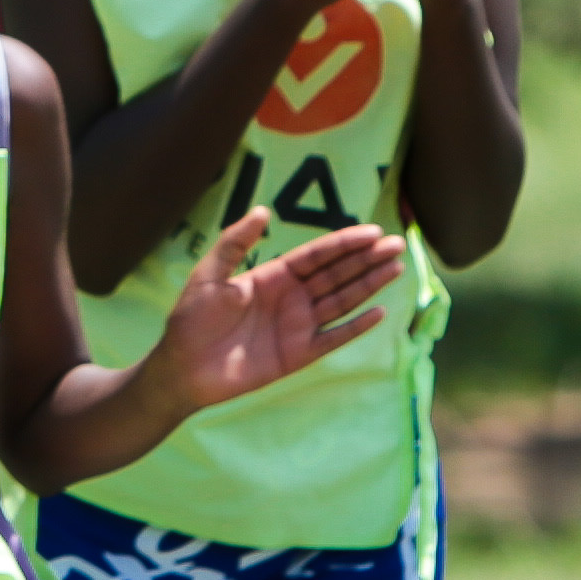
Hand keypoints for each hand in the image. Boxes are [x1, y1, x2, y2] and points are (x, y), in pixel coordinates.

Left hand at [151, 210, 405, 407]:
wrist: (183, 368)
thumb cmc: (191, 320)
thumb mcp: (209, 275)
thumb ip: (235, 244)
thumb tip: (264, 211)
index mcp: (274, 276)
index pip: (318, 255)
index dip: (345, 243)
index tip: (372, 231)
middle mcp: (292, 298)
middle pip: (337, 274)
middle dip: (367, 259)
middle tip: (397, 244)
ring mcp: (298, 326)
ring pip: (342, 301)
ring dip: (369, 285)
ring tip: (396, 268)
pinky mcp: (298, 355)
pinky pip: (334, 338)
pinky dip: (356, 328)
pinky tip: (379, 313)